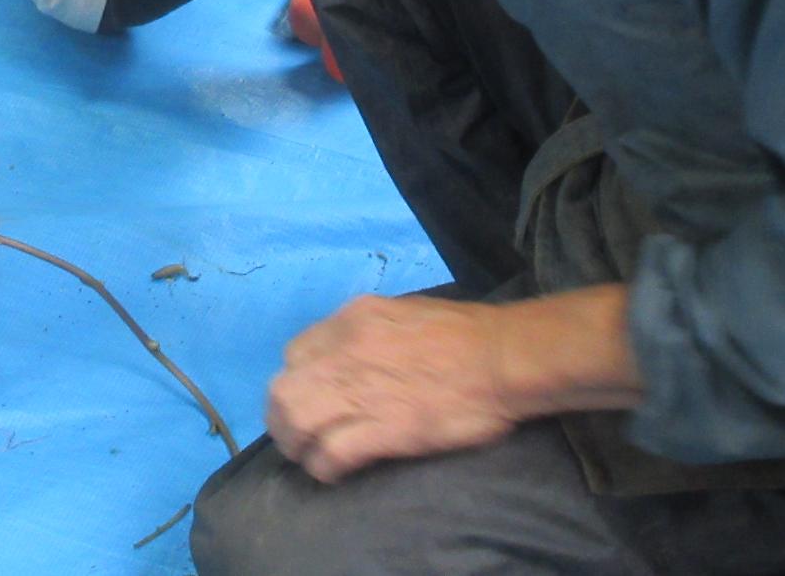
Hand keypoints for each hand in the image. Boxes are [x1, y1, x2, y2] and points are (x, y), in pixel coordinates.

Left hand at [266, 294, 517, 481]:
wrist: (501, 358)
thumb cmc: (464, 334)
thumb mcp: (400, 312)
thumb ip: (366, 331)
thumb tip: (349, 353)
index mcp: (351, 320)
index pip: (295, 354)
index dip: (298, 381)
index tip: (311, 399)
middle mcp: (345, 351)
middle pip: (283, 390)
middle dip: (283, 418)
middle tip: (298, 437)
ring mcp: (361, 390)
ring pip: (296, 421)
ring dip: (296, 445)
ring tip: (309, 457)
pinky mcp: (383, 429)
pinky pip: (331, 453)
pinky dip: (324, 467)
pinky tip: (334, 472)